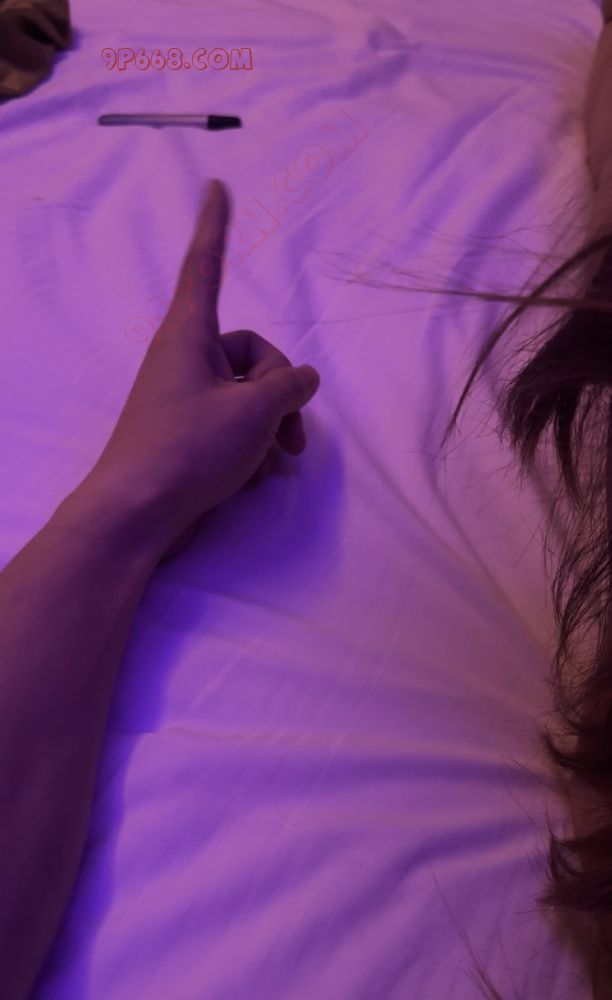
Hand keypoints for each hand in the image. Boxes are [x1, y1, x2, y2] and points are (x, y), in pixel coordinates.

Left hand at [81, 179, 320, 558]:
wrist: (138, 515)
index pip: (206, 267)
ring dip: (271, 428)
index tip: (215, 184)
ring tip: (273, 462)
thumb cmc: (190, 448)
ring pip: (249, 397)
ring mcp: (187, 399)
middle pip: (254, 354)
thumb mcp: (255, 411)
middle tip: (290, 435)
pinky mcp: (189, 435)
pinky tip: (253, 477)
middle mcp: (186, 360)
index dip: (215, 226)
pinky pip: (234, 426)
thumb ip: (290, 386)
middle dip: (281, 394)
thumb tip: (304, 378)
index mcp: (190, 335)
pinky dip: (251, 447)